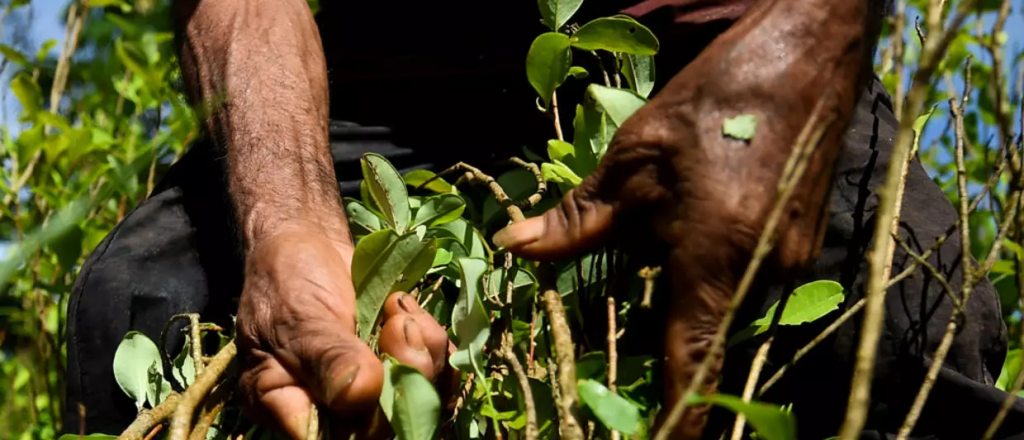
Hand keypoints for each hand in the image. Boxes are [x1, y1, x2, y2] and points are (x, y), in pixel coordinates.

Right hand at [235, 224, 454, 438]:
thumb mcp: (299, 319)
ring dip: (424, 355)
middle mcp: (336, 412)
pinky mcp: (403, 367)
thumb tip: (359, 394)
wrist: (307, 246)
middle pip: (389, 427)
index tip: (377, 372)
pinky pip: (438, 373)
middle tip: (398, 326)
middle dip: (406, 377)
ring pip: (422, 400)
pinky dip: (433, 341)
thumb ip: (328, 357)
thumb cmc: (286, 282)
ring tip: (399, 312)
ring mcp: (374, 390)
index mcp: (294, 410)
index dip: (370, 421)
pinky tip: (406, 309)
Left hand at [494, 0, 870, 436]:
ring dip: (690, 296)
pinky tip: (692, 226)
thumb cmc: (715, 98)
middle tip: (625, 332)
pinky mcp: (802, 244)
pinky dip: (714, 272)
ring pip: (727, 304)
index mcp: (717, 255)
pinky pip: (749, 280)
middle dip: (667, 341)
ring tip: (665, 244)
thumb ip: (579, 219)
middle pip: (706, 332)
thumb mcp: (633, 156)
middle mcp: (765, 271)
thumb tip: (516, 246)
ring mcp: (792, 261)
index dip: (680, 416)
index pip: (695, 359)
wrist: (807, 53)